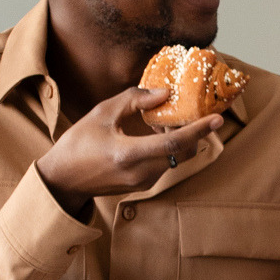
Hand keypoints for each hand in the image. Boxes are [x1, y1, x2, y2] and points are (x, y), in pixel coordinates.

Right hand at [36, 87, 222, 215]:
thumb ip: (134, 100)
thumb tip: (165, 93)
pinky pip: (166, 164)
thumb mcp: (101, 114)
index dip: (199, 130)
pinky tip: (156, 134)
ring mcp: (143, 183)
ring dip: (181, 140)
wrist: (62, 180)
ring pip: (176, 159)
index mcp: (128, 155)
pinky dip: (170, 148)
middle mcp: (140, 173)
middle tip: (195, 112)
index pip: (174, 143)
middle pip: (183, 152)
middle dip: (195, 133)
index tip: (217, 118)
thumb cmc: (78, 144)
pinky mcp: (143, 186)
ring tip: (167, 120)